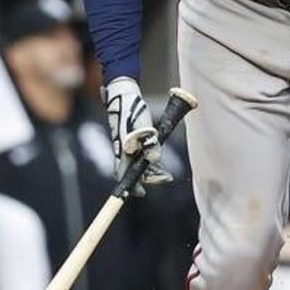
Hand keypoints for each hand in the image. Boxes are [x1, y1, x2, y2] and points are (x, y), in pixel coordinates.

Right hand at [102, 77, 171, 191]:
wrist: (126, 96)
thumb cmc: (132, 111)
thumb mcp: (142, 128)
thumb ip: (149, 144)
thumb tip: (155, 160)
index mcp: (123, 150)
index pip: (124, 174)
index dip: (131, 185)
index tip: (141, 193)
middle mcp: (126, 152)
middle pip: (136, 172)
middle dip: (149, 179)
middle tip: (164, 179)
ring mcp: (132, 148)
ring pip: (143, 167)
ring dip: (154, 173)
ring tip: (167, 177)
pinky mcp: (139, 142)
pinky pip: (147, 159)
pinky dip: (155, 166)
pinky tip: (165, 171)